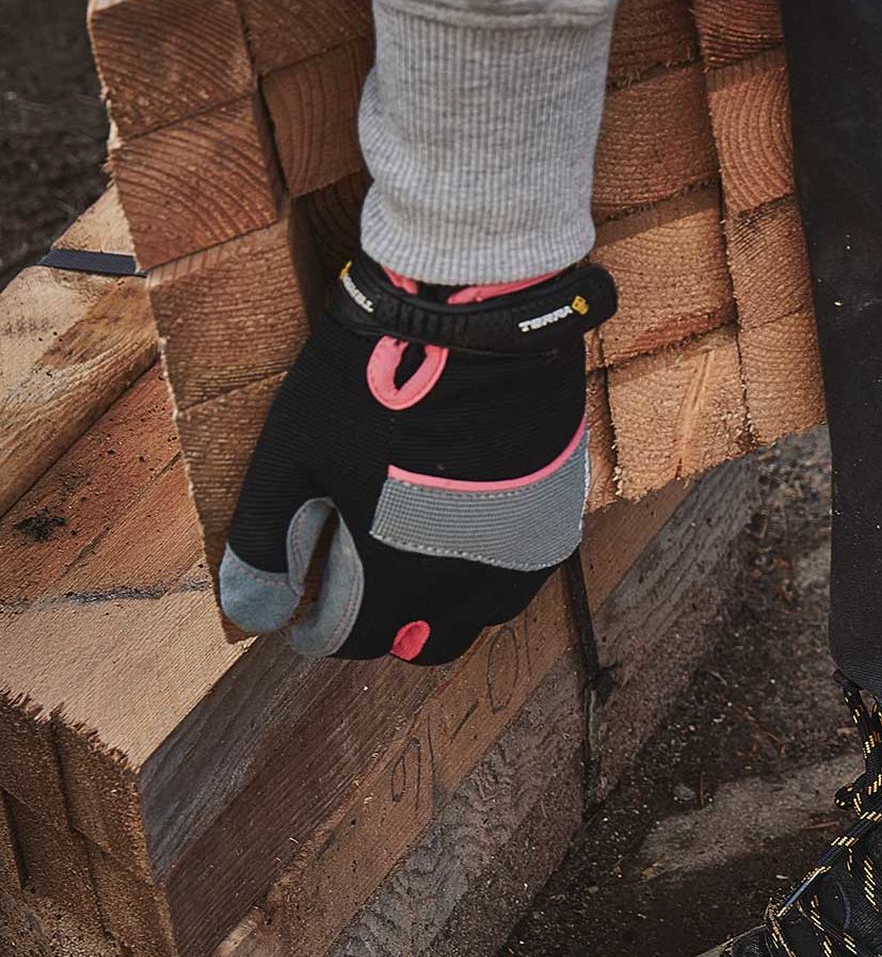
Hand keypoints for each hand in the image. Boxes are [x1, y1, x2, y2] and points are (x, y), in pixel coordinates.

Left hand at [220, 253, 614, 663]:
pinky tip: (468, 524)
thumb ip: (264, 541)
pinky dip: (491, 564)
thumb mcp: (294, 454)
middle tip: (361, 584)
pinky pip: (523, 567)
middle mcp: (472, 579)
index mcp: (402, 577)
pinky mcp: (557, 508)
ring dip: (447, 601)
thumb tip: (250, 610)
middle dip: (391, 626)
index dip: (323, 627)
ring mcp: (522, 546)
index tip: (306, 603)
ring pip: (485, 611)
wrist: (475, 315)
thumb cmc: (372, 381)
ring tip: (416, 557)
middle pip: (430, 641)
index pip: (360, 639)